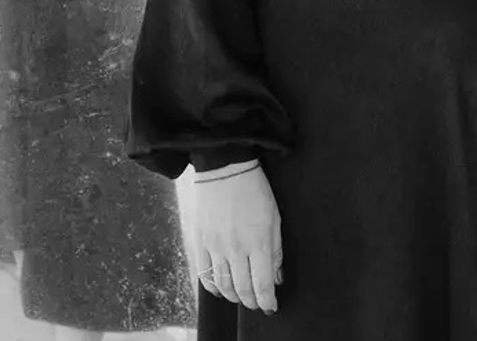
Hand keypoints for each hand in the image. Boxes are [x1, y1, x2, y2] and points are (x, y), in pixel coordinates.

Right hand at [190, 161, 281, 313]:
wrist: (225, 169)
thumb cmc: (254, 190)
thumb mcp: (275, 217)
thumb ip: (276, 250)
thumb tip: (276, 276)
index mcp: (258, 242)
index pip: (262, 284)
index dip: (267, 301)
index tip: (271, 306)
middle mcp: (235, 249)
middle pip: (242, 289)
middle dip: (252, 302)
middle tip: (257, 303)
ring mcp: (215, 247)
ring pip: (223, 286)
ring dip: (234, 297)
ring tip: (242, 297)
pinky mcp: (200, 242)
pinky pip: (204, 274)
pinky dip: (213, 288)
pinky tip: (221, 289)